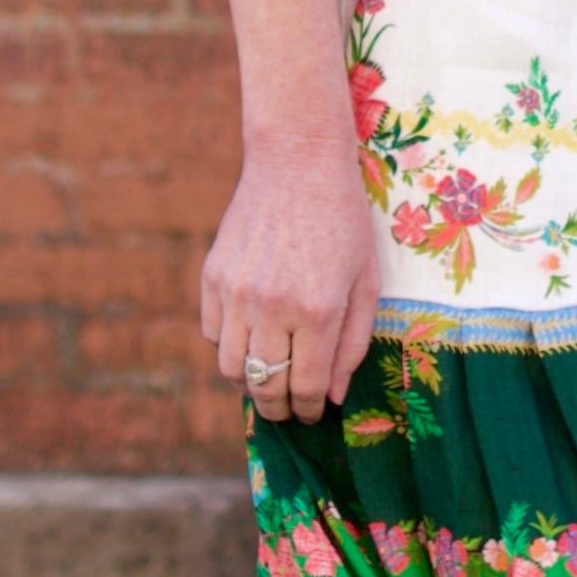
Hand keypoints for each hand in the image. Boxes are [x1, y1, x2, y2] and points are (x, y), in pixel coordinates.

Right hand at [201, 124, 380, 421]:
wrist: (297, 163)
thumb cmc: (343, 223)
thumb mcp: (365, 282)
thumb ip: (353, 344)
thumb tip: (335, 396)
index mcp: (317, 310)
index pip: (308, 386)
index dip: (312, 409)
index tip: (316, 413)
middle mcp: (271, 307)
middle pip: (266, 386)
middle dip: (280, 409)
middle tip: (289, 411)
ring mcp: (235, 292)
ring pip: (231, 368)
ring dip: (250, 385)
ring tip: (268, 381)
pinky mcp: (212, 277)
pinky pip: (212, 334)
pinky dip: (229, 348)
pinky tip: (252, 340)